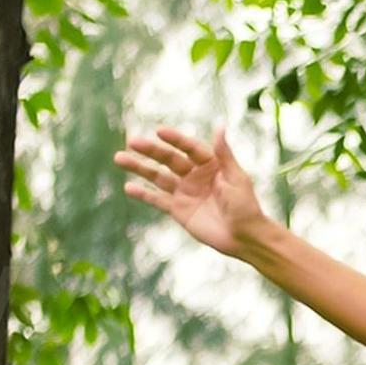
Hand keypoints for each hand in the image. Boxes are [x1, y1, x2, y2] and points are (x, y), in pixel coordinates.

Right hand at [116, 126, 268, 256]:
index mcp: (210, 164)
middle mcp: (194, 174)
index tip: (159, 131)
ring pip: (158, 176)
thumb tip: (219, 127)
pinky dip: (143, 194)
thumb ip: (224, 154)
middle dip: (150, 150)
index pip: (189, 147)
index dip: (175, 139)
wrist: (244, 237)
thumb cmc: (246, 206)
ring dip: (139, 168)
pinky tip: (128, 187)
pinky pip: (157, 199)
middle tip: (132, 142)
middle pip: (168, 159)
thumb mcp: (237, 178)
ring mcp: (184, 191)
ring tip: (120, 158)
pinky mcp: (178, 210)